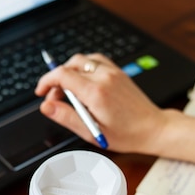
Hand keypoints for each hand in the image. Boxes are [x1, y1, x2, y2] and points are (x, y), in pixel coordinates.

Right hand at [35, 52, 167, 154]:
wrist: (153, 128)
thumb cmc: (126, 134)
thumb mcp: (92, 132)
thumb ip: (67, 117)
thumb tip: (46, 107)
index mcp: (96, 93)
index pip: (62, 75)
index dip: (46, 82)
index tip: (41, 93)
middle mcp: (104, 77)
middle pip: (70, 65)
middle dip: (57, 79)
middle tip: (56, 98)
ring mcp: (113, 72)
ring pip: (82, 60)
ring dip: (70, 72)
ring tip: (69, 92)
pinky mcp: (118, 71)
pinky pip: (95, 60)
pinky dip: (84, 68)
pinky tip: (83, 83)